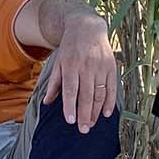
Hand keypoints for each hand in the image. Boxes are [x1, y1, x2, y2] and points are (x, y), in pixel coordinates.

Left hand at [41, 14, 118, 133]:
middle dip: (85, 114)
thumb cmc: (70, 49)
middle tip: (83, 130)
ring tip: (91, 124)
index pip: (70, 90)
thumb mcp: (58, 63)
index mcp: (71, 66)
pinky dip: (110, 101)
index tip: (71, 121)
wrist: (87, 28)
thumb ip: (54, 84)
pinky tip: (106, 113)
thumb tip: (46, 102)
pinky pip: (112, 87)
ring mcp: (101, 67)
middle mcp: (86, 67)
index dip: (70, 106)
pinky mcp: (111, 67)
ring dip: (96, 111)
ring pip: (99, 93)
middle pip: (86, 95)